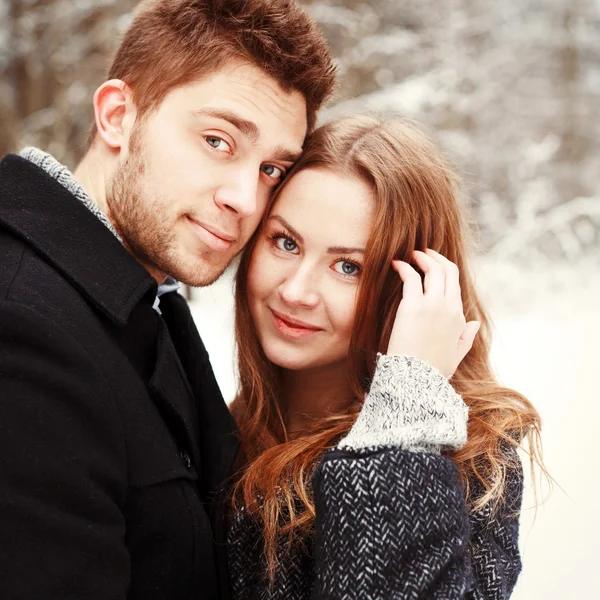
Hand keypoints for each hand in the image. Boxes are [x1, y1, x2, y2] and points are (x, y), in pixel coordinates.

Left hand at [386, 249, 479, 378]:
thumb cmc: (433, 369)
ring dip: (422, 258)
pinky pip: (411, 278)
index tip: (433, 263)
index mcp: (458, 316)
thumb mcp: (456, 354)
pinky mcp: (412, 306)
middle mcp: (448, 307)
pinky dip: (404, 267)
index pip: (455, 282)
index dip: (444, 268)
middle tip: (423, 252)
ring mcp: (431, 305)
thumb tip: (475, 323)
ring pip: (432, 270)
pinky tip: (396, 264)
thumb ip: (466, 337)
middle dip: (435, 257)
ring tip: (411, 254)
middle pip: (446, 270)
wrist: (416, 379)